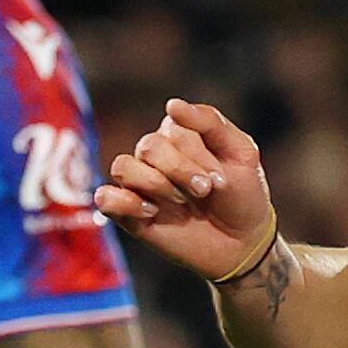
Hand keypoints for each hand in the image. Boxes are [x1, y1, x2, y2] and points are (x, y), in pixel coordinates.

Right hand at [97, 98, 277, 282]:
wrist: (242, 243)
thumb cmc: (242, 194)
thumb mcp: (241, 153)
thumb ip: (211, 123)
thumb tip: (171, 104)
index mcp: (179, 135)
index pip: (173, 129)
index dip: (197, 155)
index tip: (222, 180)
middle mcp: (155, 156)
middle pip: (149, 147)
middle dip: (180, 170)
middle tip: (205, 191)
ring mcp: (140, 184)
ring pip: (123, 167)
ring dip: (156, 185)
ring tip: (181, 203)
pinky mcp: (130, 214)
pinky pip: (105, 198)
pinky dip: (123, 202)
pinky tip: (152, 212)